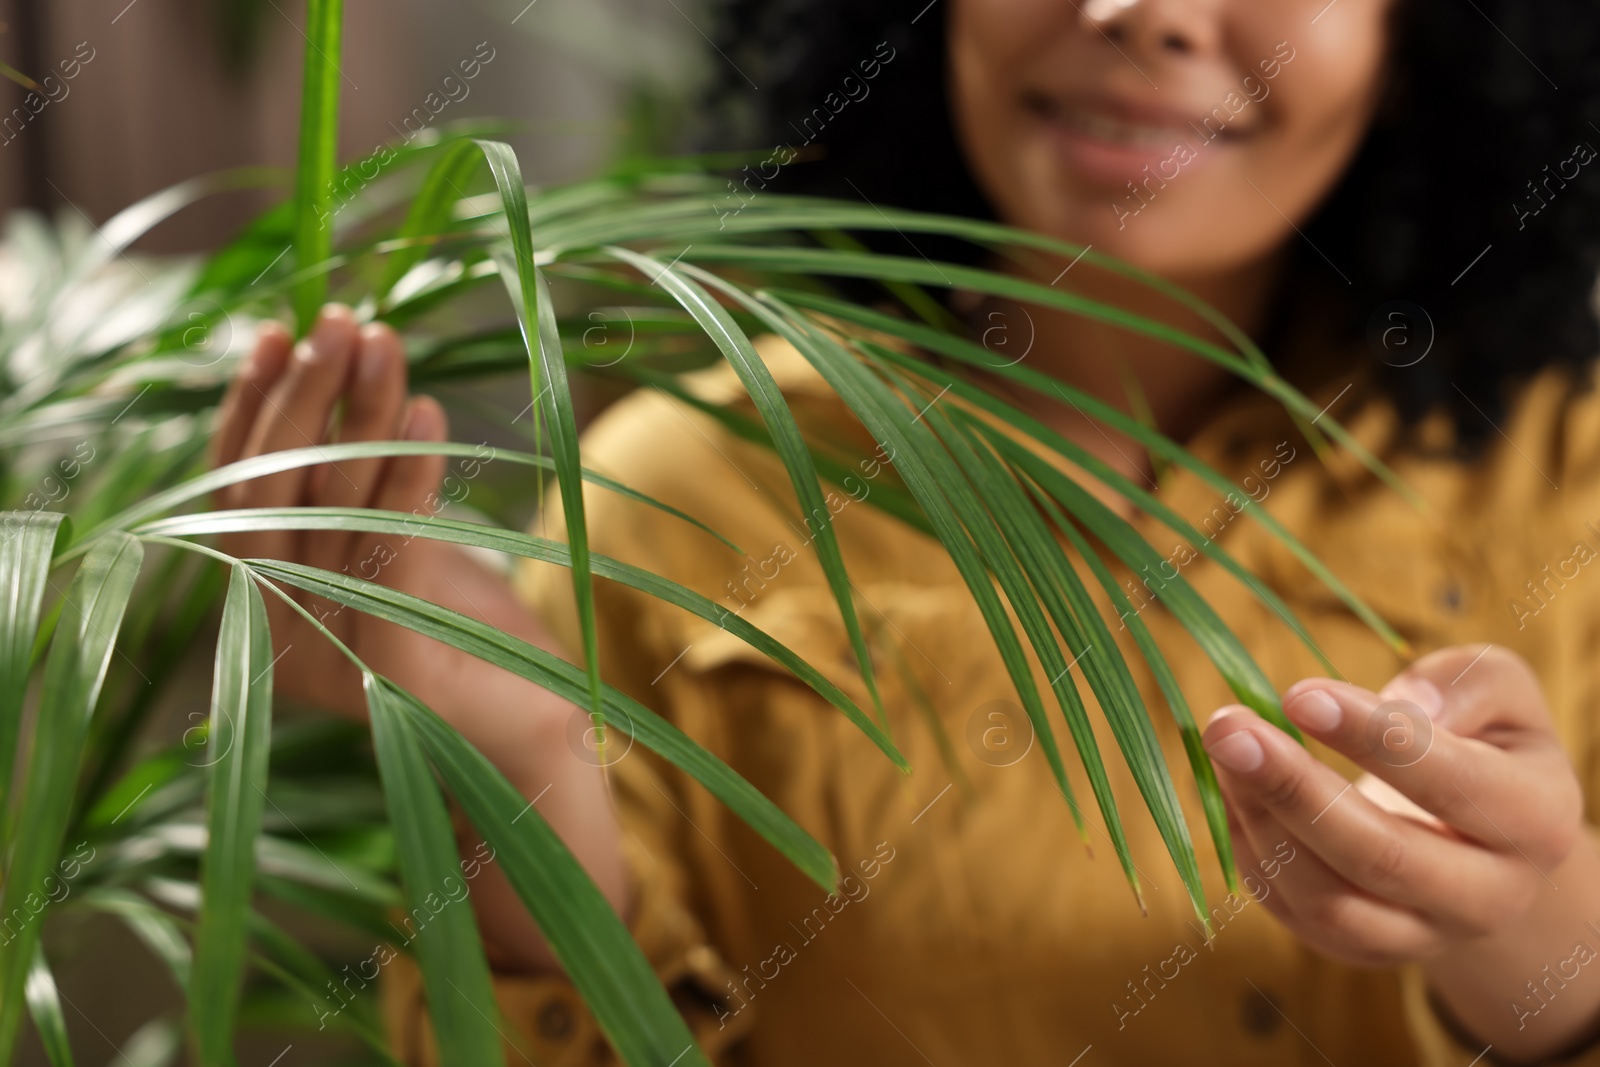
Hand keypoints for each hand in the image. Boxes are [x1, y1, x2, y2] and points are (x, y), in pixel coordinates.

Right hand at [211, 304, 628, 967]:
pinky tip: (427, 414)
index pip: (238, 488)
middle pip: (273, 491)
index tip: (280, 330)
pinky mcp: (386, 669)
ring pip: (327, 511)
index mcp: (266, 603)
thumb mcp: (405, 554)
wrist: (533, 747)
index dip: (253, 408)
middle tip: (342, 322)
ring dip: (357, 417)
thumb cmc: (470, 643)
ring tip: (388, 345)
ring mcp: (324, 656)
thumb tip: (357, 379)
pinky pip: (388, 552)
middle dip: (304, 395)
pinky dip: (404, 476)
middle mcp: (274, 632)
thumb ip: (363, 492)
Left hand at [1202, 644, 1599, 1060]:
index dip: (1372, 738)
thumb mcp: (1498, 693)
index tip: (1299, 693)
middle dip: (1294, 789)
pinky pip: (1295, 912)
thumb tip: (1407, 706)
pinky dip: (1251, 850)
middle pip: (1382, 857)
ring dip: (1260, 821)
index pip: (1450, 782)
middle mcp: (1489, 897)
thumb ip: (1466, 684)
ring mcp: (1422, 935)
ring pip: (1330, 901)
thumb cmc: (1482, 741)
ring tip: (1221, 749)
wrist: (1483, 840)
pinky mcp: (1362, 949)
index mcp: (1534, 822)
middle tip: (1228, 727)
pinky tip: (1226, 786)